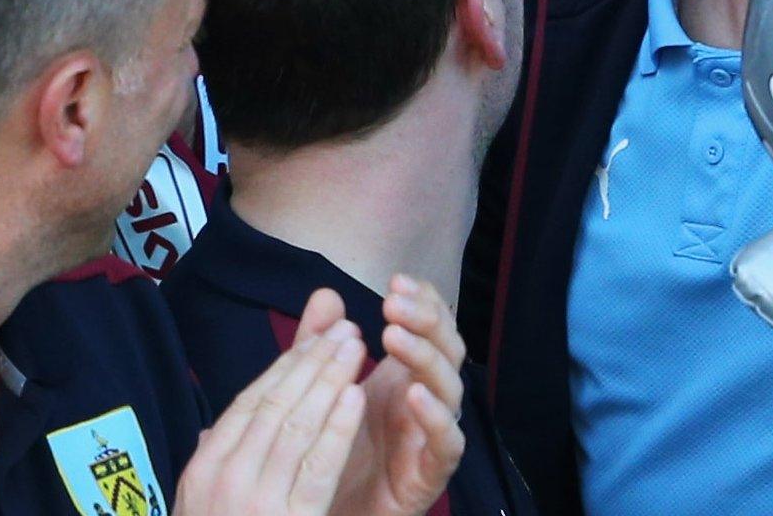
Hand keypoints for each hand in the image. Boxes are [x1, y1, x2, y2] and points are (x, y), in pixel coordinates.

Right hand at [173, 308, 367, 515]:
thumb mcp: (210, 500)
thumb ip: (224, 454)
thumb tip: (220, 423)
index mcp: (203, 469)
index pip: (250, 403)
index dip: (287, 366)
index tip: (318, 337)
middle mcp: (223, 479)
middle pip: (274, 405)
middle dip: (313, 362)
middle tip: (347, 331)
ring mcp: (253, 501)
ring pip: (297, 425)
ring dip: (330, 381)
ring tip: (358, 350)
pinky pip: (317, 465)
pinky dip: (338, 427)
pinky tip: (358, 398)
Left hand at [333, 277, 466, 515]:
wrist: (328, 515)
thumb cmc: (332, 454)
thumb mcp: (322, 393)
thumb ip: (321, 347)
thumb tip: (326, 294)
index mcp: (406, 375)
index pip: (432, 325)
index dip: (423, 300)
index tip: (396, 280)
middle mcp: (427, 398)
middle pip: (447, 347)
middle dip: (425, 319)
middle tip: (392, 302)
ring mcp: (433, 433)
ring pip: (451, 386)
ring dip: (425, 356)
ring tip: (393, 336)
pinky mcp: (432, 472)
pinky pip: (448, 441)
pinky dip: (436, 416)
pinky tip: (414, 394)